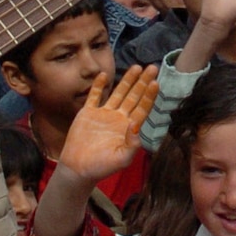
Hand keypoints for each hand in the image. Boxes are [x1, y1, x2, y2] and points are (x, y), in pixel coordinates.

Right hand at [54, 67, 158, 185]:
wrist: (79, 169)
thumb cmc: (102, 167)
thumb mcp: (122, 159)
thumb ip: (132, 144)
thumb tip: (136, 124)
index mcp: (128, 128)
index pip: (142, 108)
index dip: (149, 96)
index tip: (156, 83)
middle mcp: (118, 118)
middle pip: (134, 96)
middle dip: (143, 82)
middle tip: (152, 68)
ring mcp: (103, 114)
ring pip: (118, 93)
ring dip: (127, 80)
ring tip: (136, 67)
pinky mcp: (88, 113)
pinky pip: (94, 96)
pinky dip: (98, 86)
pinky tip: (104, 75)